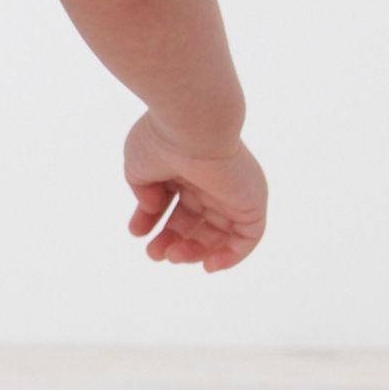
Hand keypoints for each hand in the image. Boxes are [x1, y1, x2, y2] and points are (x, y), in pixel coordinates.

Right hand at [124, 113, 266, 271]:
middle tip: (154, 253)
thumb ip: (143, 190)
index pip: (173, 202)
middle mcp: (212, 180)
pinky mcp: (251, 201)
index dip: (153, 221)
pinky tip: (208, 266)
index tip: (137, 232)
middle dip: (173, 241)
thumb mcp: (139, 167)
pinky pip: (249, 237)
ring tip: (171, 256)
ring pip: (219, 234)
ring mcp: (233, 191)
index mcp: (187, 168)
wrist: (191, 123)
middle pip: (195, 222)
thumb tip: (152, 208)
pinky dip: (231, 256)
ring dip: (194, 251)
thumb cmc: (161, 138)